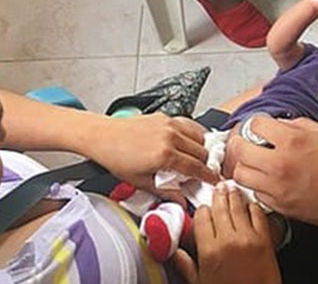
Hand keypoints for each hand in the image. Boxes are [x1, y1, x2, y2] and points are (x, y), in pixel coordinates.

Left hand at [87, 113, 214, 199]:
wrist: (103, 135)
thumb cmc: (116, 157)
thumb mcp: (139, 182)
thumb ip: (164, 191)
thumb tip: (180, 200)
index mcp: (165, 155)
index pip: (196, 167)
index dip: (208, 176)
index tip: (214, 180)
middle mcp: (171, 137)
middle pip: (202, 151)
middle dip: (206, 163)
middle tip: (204, 171)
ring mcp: (170, 124)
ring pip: (199, 136)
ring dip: (202, 148)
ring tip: (197, 157)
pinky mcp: (167, 116)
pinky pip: (189, 125)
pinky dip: (194, 134)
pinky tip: (189, 142)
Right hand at [173, 185, 279, 283]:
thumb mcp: (201, 282)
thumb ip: (186, 265)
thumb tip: (175, 253)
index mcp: (209, 251)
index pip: (201, 217)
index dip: (202, 211)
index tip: (203, 210)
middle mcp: (227, 240)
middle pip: (220, 206)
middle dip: (218, 195)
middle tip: (218, 188)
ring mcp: (247, 237)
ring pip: (238, 205)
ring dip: (234, 195)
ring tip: (231, 188)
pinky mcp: (264, 238)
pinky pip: (257, 213)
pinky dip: (252, 206)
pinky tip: (249, 204)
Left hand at [229, 116, 317, 232]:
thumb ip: (296, 125)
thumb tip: (278, 125)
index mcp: (292, 142)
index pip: (255, 125)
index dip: (258, 123)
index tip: (261, 126)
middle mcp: (280, 166)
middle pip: (240, 152)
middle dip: (242, 143)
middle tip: (249, 142)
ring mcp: (278, 189)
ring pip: (241, 176)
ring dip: (246, 165)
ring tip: (257, 161)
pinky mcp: (281, 207)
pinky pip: (256, 194)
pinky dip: (258, 185)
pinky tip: (270, 179)